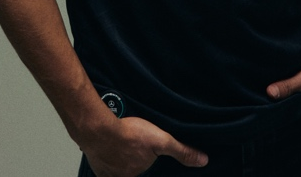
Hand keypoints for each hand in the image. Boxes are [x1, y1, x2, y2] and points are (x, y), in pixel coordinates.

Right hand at [81, 115, 207, 176]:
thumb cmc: (129, 134)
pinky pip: (103, 170)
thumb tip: (203, 161)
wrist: (99, 129)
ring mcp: (109, 175)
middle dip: (134, 164)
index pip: (147, 175)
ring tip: (124, 151)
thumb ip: (181, 151)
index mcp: (138, 176)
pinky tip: (109, 153)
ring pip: (118, 172)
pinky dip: (107, 163)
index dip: (147, 169)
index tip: (145, 162)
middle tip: (135, 151)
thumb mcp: (160, 140)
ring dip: (121, 164)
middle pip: (132, 173)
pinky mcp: (97, 167)